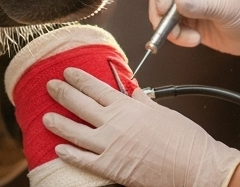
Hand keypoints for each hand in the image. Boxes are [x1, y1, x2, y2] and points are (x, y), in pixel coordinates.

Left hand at [44, 68, 239, 186]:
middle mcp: (114, 123)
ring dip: (58, 123)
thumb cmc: (184, 140)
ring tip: (45, 118)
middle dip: (62, 93)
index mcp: (127, 106)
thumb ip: (143, 102)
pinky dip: (69, 154)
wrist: (194, 167)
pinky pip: (83, 160)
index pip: (95, 87)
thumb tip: (133, 92)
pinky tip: (59, 149)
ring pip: (75, 132)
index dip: (78, 79)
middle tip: (50, 86)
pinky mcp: (111, 167)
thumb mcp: (163, 112)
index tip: (67, 72)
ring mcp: (109, 145)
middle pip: (80, 104)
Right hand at [149, 0, 239, 70]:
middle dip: (161, 16)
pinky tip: (194, 41)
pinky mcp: (187, 24)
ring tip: (190, 39)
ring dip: (170, 30)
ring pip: (164, 16)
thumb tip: (178, 2)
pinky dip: (177, 38)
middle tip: (168, 31)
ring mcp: (187, 7)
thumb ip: (200, 5)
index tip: (164, 9)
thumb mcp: (224, 8)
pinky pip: (172, 30)